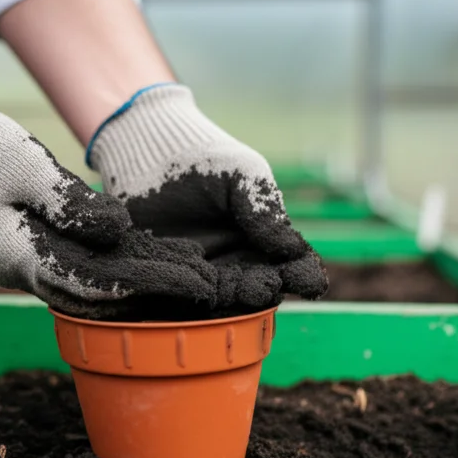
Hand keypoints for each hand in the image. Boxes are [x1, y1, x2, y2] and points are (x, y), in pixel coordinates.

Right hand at [0, 81, 216, 319]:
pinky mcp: (42, 247)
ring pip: (96, 285)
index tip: (181, 281)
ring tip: (192, 274)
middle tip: (203, 287)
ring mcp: (34, 262)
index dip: (139, 285)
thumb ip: (70, 203)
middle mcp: (29, 271)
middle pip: (100, 294)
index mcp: (21, 258)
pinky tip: (158, 254)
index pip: (90, 284)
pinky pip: (87, 266)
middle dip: (152, 291)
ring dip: (142, 281)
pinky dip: (123, 263)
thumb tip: (119, 230)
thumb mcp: (26, 167)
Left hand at [88, 84, 327, 309]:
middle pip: (260, 288)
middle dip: (266, 290)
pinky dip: (194, 301)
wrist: (147, 155)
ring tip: (240, 291)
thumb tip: (292, 248)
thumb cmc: (203, 159)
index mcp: (262, 241)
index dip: (304, 275)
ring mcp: (202, 277)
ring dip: (235, 300)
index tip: (309, 280)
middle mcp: (236, 265)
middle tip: (265, 285)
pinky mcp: (169, 282)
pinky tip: (201, 295)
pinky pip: (184, 299)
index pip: (292, 266)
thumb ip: (264, 208)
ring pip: (226, 299)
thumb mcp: (243, 174)